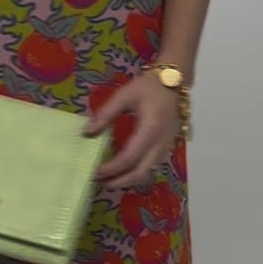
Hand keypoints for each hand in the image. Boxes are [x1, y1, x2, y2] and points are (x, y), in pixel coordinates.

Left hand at [85, 74, 181, 189]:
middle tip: (99, 182)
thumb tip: (86, 132)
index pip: (128, 158)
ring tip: (109, 179)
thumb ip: (105, 114)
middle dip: (119, 182)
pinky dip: (136, 173)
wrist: (175, 81)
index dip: (110, 169)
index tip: (93, 171)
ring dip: (127, 180)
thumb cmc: (149, 86)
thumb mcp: (124, 96)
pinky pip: (152, 167)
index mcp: (150, 130)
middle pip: (140, 173)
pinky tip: (123, 170)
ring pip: (147, 173)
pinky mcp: (167, 147)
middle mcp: (160, 143)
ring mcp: (166, 147)